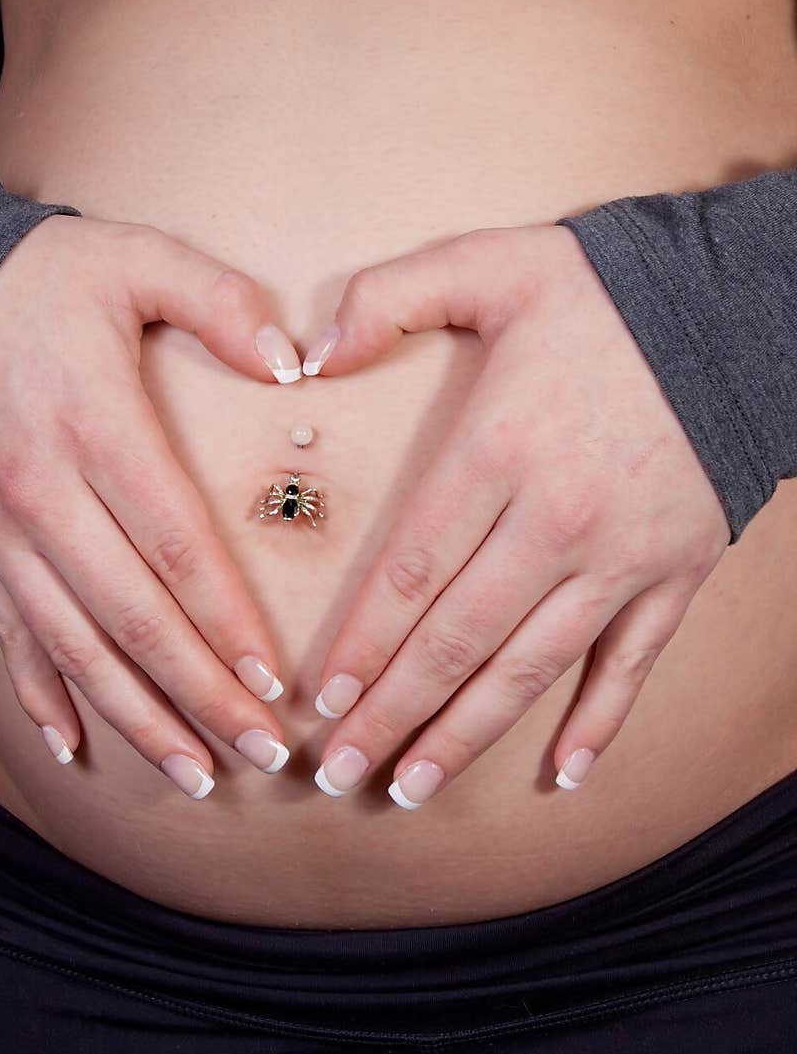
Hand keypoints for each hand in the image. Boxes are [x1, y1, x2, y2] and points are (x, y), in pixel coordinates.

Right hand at [0, 213, 302, 795]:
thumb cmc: (43, 283)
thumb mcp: (133, 260)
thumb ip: (217, 299)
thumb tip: (292, 360)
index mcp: (94, 428)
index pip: (173, 545)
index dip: (225, 620)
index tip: (274, 680)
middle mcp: (42, 495)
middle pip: (131, 617)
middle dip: (199, 695)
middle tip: (261, 753)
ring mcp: (1, 533)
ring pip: (74, 647)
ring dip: (137, 719)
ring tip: (196, 775)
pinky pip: (10, 638)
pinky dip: (41, 697)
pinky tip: (75, 749)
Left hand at [303, 225, 730, 806]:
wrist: (743, 309)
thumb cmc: (608, 292)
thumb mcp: (493, 265)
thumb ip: (390, 296)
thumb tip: (309, 354)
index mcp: (500, 451)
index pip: (411, 571)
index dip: (362, 643)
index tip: (322, 698)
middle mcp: (557, 520)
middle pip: (458, 639)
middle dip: (393, 712)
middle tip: (341, 771)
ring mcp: (621, 557)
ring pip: (531, 668)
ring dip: (467, 735)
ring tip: (412, 788)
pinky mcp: (675, 574)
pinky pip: (633, 666)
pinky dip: (600, 724)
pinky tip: (564, 776)